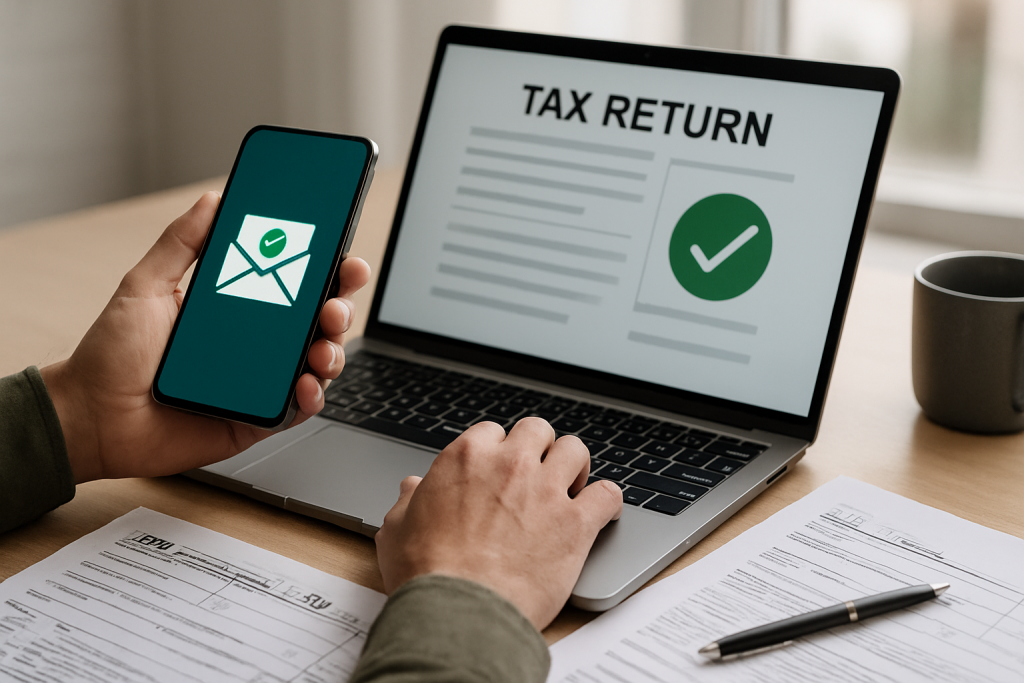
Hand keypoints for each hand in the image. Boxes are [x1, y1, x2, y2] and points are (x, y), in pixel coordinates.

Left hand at [40, 191, 370, 482]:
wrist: (90, 418)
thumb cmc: (111, 356)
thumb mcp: (143, 286)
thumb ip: (180, 242)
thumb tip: (213, 200)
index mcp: (237, 307)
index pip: (293, 283)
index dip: (326, 270)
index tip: (344, 256)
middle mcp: (256, 344)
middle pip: (317, 321)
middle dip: (339, 308)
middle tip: (333, 305)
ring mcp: (260, 381)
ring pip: (318, 363)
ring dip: (332, 352)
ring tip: (321, 349)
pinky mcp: (257, 419)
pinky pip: (300, 408)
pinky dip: (313, 396)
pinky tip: (306, 385)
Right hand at [374, 418, 622, 629]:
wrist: (458, 611)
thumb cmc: (424, 574)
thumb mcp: (397, 530)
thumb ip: (408, 501)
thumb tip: (412, 487)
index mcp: (466, 458)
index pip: (492, 432)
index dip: (497, 452)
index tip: (499, 471)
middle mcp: (510, 464)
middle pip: (538, 430)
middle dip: (539, 449)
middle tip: (537, 475)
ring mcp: (546, 491)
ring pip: (576, 450)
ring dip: (575, 466)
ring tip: (571, 487)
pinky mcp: (576, 523)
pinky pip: (608, 494)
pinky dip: (608, 501)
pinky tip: (602, 511)